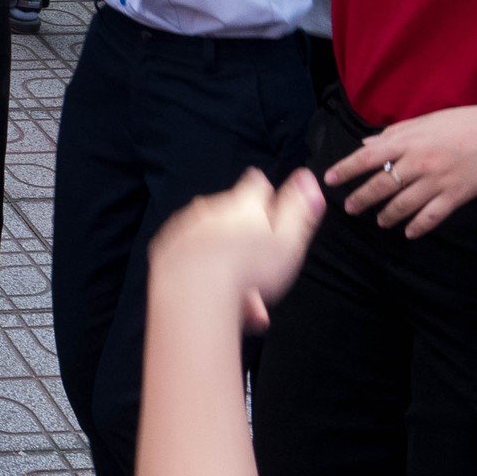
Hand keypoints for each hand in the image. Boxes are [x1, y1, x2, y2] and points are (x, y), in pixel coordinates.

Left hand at [149, 168, 323, 329]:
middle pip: (233, 214)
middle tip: (262, 269)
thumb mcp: (289, 240)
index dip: (267, 195)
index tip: (272, 209)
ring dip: (228, 260)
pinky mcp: (168, 247)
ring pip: (214, 239)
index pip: (257, 184)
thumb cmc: (249, 267)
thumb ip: (300, 209)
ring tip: (246, 296)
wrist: (193, 289)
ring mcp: (187, 226)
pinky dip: (205, 272)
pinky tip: (220, 298)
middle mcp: (212, 207)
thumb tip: (308, 177)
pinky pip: (192, 255)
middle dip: (247, 236)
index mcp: (243, 203)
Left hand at [326, 102, 476, 236]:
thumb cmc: (462, 123)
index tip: (330, 180)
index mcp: (407, 141)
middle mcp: (417, 163)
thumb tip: (367, 144)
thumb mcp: (424, 122)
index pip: (367, 158)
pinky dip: (418, 226)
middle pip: (381, 185)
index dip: (346, 169)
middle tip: (350, 207)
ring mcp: (436, 181)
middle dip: (362, 198)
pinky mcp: (455, 196)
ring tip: (379, 221)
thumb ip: (393, 134)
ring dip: (387, 215)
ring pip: (403, 204)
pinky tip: (408, 232)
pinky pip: (431, 216)